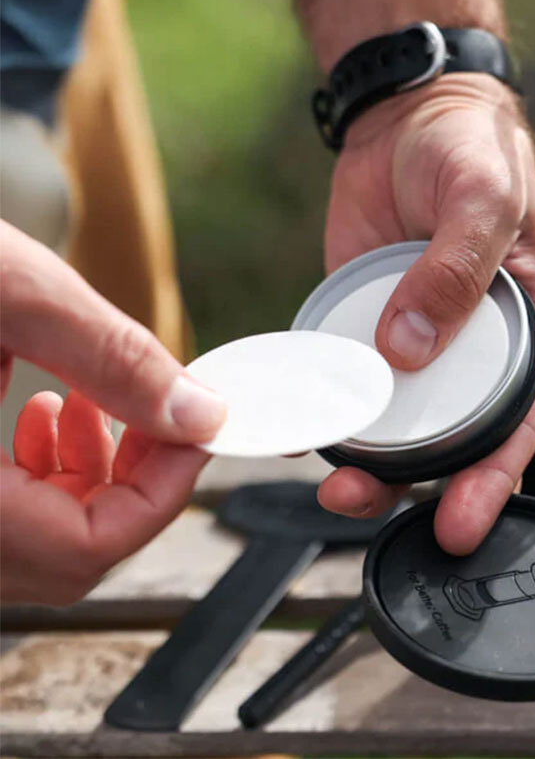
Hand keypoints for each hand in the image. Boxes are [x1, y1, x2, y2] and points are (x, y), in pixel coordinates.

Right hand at [0, 221, 226, 603]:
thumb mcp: (10, 291)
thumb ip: (113, 360)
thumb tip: (202, 414)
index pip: (83, 550)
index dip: (162, 493)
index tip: (197, 430)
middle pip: (65, 557)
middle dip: (133, 484)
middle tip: (155, 415)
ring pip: (34, 547)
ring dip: (90, 481)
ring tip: (91, 405)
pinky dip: (42, 478)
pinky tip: (46, 412)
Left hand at [317, 74, 534, 553]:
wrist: (410, 114)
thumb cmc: (474, 150)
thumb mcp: (485, 200)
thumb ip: (457, 272)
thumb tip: (409, 351)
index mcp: (525, 330)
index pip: (519, 420)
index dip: (494, 478)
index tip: (462, 520)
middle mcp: (471, 349)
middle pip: (451, 437)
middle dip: (416, 483)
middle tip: (365, 499)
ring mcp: (414, 341)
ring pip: (394, 420)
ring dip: (364, 457)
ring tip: (330, 478)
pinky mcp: (364, 324)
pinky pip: (345, 375)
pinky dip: (324, 405)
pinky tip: (297, 425)